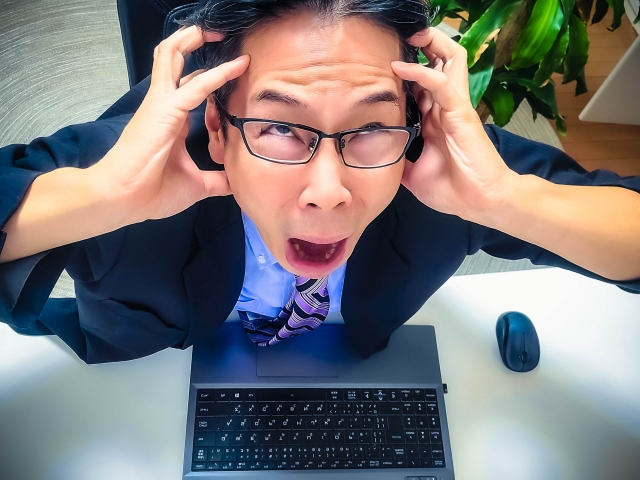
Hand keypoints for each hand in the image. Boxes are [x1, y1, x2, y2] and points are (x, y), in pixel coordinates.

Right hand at [91, 26, 249, 222]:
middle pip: (172, 59)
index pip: (188, 84)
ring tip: (217, 31)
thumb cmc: (152, 192)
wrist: (124, 199)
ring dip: (194, 40)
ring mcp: (161, 104)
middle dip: (193, 41)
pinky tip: (238, 67)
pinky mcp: (166, 111)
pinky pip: (196, 85)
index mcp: (171, 120)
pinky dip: (219, 73)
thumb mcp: (195, 185)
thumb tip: (235, 183)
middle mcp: (164, 105)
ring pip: (173, 56)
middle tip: (219, 35)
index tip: (232, 69)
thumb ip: (217, 180)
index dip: (208, 74)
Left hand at [391, 28, 515, 221]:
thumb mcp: (412, 173)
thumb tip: (375, 159)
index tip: (384, 62)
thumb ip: (398, 160)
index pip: (424, 81)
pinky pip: (441, 84)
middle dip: (423, 44)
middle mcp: (445, 107)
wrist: (478, 203)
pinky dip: (421, 72)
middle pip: (441, 61)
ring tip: (407, 36)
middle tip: (400, 38)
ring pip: (448, 60)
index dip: (408, 67)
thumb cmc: (452, 188)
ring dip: (428, 44)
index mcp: (435, 118)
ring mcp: (454, 107)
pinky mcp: (461, 113)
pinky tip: (400, 68)